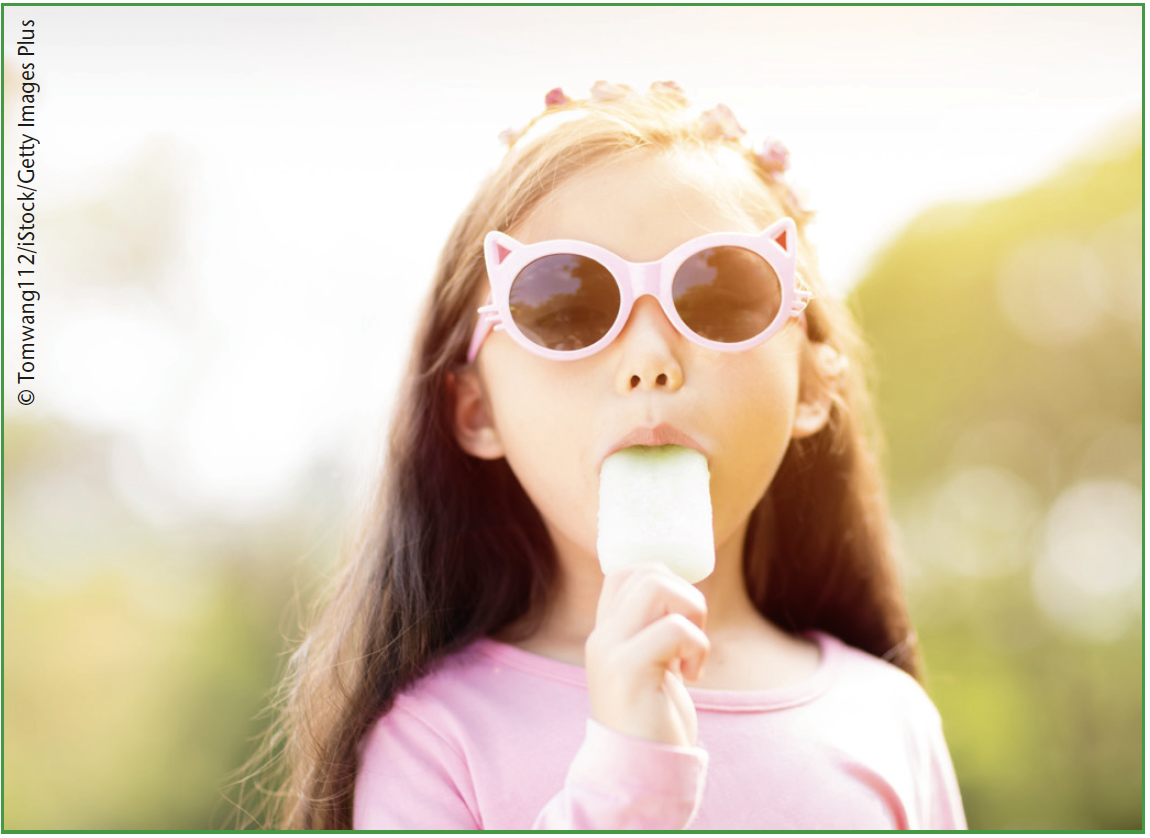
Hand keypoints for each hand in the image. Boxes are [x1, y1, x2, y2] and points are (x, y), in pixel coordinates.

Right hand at [585, 563, 709, 746]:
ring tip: (691, 652)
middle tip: (692, 636)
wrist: (638, 773)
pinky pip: (676, 628)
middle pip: (647, 571)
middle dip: (685, 594)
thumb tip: (685, 595)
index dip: (664, 579)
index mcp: (605, 633)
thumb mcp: (649, 667)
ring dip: (692, 613)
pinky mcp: (630, 669)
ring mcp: (611, 650)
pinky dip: (697, 646)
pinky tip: (691, 676)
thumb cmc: (653, 722)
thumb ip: (653, 633)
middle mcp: (602, 636)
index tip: (681, 620)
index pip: (625, 571)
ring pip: (658, 586)